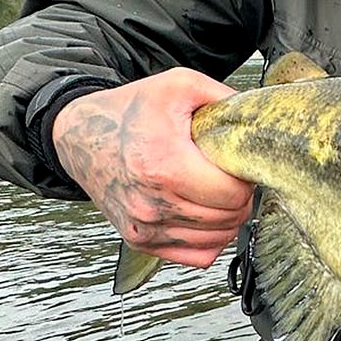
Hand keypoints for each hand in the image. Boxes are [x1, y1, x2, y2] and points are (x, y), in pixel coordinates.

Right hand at [51, 70, 253, 268]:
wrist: (80, 135)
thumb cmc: (130, 112)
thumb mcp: (180, 85)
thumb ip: (225, 99)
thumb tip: (260, 119)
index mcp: (164, 165)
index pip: (232, 194)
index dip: (246, 178)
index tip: (238, 165)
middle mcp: (151, 202)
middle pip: (228, 218)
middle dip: (240, 197)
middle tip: (228, 176)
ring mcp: (144, 226)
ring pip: (217, 240)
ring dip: (227, 218)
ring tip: (215, 191)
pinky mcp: (140, 240)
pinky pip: (198, 256)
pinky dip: (210, 238)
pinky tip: (203, 213)